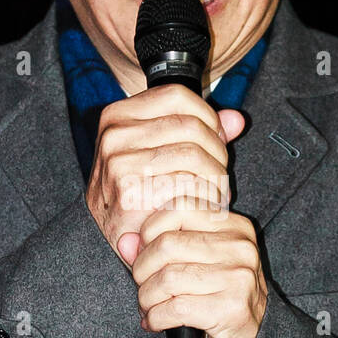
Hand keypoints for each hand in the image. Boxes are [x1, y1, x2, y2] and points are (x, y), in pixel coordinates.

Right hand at [85, 82, 244, 266]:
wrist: (100, 240)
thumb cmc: (134, 193)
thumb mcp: (158, 152)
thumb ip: (198, 132)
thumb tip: (237, 120)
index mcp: (117, 116)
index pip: (178, 96)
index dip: (208, 116)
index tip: (217, 140)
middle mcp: (114, 135)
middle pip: (191, 126)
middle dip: (217, 151)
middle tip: (219, 175)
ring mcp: (119, 164)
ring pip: (195, 155)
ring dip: (216, 177)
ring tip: (215, 193)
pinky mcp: (130, 194)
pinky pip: (188, 185)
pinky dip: (205, 197)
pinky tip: (204, 208)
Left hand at [130, 198, 267, 337]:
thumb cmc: (220, 299)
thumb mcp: (196, 265)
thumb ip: (159, 247)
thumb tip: (125, 242)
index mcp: (234, 227)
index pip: (178, 208)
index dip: (150, 232)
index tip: (146, 256)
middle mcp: (240, 248)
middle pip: (167, 244)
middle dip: (142, 270)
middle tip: (143, 288)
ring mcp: (239, 279)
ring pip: (167, 278)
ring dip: (147, 298)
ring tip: (148, 307)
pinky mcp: (231, 310)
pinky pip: (175, 308)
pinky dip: (156, 318)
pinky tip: (155, 323)